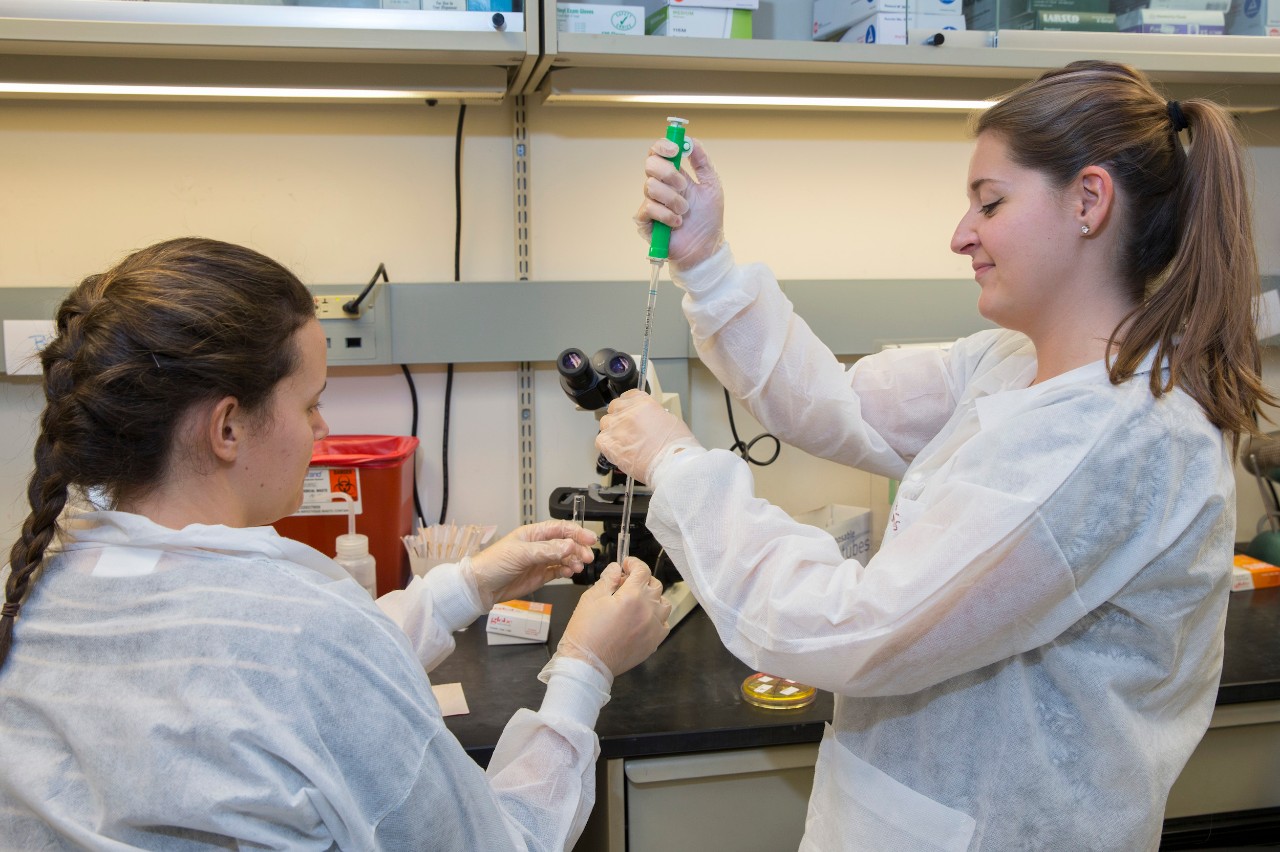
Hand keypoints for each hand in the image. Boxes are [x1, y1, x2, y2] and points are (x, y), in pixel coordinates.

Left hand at [464, 520, 596, 609]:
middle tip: (588, 557)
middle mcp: (538, 546)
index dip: (576, 532)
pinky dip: (566, 571)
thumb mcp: (521, 554)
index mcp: (533, 534)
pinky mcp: (539, 576)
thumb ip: (547, 550)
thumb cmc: (494, 563)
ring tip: (579, 567)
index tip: (590, 539)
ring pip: (564, 558)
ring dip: (574, 561)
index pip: (560, 529)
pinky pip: (558, 571)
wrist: (481, 587)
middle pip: (565, 543)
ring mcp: (540, 561)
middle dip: (578, 549)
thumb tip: (569, 546)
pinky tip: (570, 572)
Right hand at [558, 558, 670, 678]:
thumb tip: (616, 568)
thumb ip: (608, 579)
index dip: (634, 563)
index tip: (627, 564)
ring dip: (653, 598)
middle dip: (642, 579)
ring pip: (664, 604)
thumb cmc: (586, 631)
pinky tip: (643, 619)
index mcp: (632, 596)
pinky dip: (657, 618)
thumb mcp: (591, 598)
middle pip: (655, 585)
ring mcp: (654, 627)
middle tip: (626, 583)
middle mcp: (648, 610)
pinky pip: (664, 624)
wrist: (587, 663)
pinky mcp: (654, 642)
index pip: (643, 570)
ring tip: (637, 601)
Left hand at [596, 390, 697, 483]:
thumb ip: (654, 416)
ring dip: (612, 431)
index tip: (630, 411)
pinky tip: (617, 451)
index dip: (628, 405)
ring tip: (623, 443)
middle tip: (627, 429)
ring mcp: (617, 428)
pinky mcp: (610, 444)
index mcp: (643, 403)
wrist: (672, 464)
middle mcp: (628, 412)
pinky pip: (600, 441)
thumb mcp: (670, 420)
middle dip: (620, 417)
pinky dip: (606, 445)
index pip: (628, 395)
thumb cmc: (676, 447)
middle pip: (614, 408)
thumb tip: (647, 420)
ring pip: (605, 424)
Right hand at [634, 136, 724, 270]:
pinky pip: (649, 208)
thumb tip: (691, 141)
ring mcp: (650, 202)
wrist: (706, 247)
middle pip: (650, 164)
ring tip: (684, 211)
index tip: (676, 151)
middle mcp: (660, 186)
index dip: (663, 146)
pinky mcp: (644, 220)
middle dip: (669, 174)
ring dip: (673, 199)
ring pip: (651, 187)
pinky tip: (677, 223)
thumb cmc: (708, 218)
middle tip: (684, 187)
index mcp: (673, 174)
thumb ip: (702, 161)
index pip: (658, 152)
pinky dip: (667, 215)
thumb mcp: (712, 184)